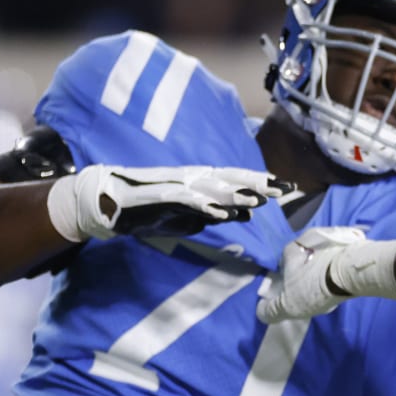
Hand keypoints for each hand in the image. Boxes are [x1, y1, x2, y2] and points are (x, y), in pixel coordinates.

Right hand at [47, 164, 283, 241]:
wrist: (108, 202)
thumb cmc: (151, 210)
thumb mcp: (192, 217)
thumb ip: (219, 213)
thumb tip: (248, 214)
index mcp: (200, 182)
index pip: (236, 180)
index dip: (261, 182)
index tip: (287, 187)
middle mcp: (191, 178)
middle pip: (230, 178)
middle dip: (257, 183)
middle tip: (285, 189)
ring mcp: (175, 185)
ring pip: (211, 186)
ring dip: (236, 192)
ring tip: (260, 198)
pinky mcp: (159, 196)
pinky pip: (185, 199)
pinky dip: (203, 204)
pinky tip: (221, 211)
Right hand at [257, 226, 369, 322]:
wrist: (352, 272)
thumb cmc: (315, 286)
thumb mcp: (288, 305)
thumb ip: (271, 310)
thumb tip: (261, 312)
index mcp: (291, 250)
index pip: (283, 264)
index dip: (287, 279)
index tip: (294, 291)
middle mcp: (309, 239)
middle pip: (306, 259)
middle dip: (308, 273)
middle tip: (315, 290)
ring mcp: (332, 238)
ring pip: (325, 256)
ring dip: (326, 269)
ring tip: (332, 286)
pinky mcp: (351, 242)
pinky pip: (341, 255)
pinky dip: (341, 266)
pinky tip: (344, 279)